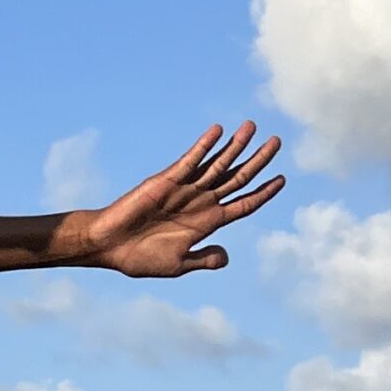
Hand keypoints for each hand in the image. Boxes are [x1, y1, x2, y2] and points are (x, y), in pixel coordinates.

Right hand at [79, 123, 285, 277]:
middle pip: (237, 178)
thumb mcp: (178, 264)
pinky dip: (204, 146)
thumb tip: (227, 257)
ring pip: (218, 164)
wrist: (109, 246)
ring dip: (236, 146)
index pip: (243, 203)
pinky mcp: (166, 180)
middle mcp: (200, 202)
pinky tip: (218, 131)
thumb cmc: (140, 258)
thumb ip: (204, 259)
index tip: (282, 179)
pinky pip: (190, 161)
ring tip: (252, 127)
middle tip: (277, 141)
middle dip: (258, 161)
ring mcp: (185, 189)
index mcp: (207, 223)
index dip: (263, 192)